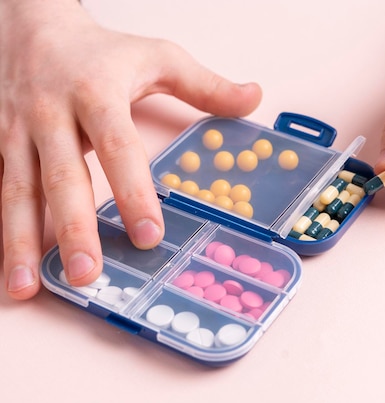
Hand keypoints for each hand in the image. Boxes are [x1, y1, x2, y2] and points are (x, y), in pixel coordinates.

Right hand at [0, 0, 261, 299]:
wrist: (34, 28)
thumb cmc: (103, 52)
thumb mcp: (159, 58)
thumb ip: (206, 85)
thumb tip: (255, 98)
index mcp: (97, 94)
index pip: (119, 148)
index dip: (133, 192)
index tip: (149, 235)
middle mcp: (52, 114)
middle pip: (62, 178)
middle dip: (73, 230)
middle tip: (88, 275)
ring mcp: (19, 131)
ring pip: (18, 191)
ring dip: (22, 241)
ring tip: (28, 287)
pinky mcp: (1, 144)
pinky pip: (1, 188)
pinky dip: (3, 229)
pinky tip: (11, 266)